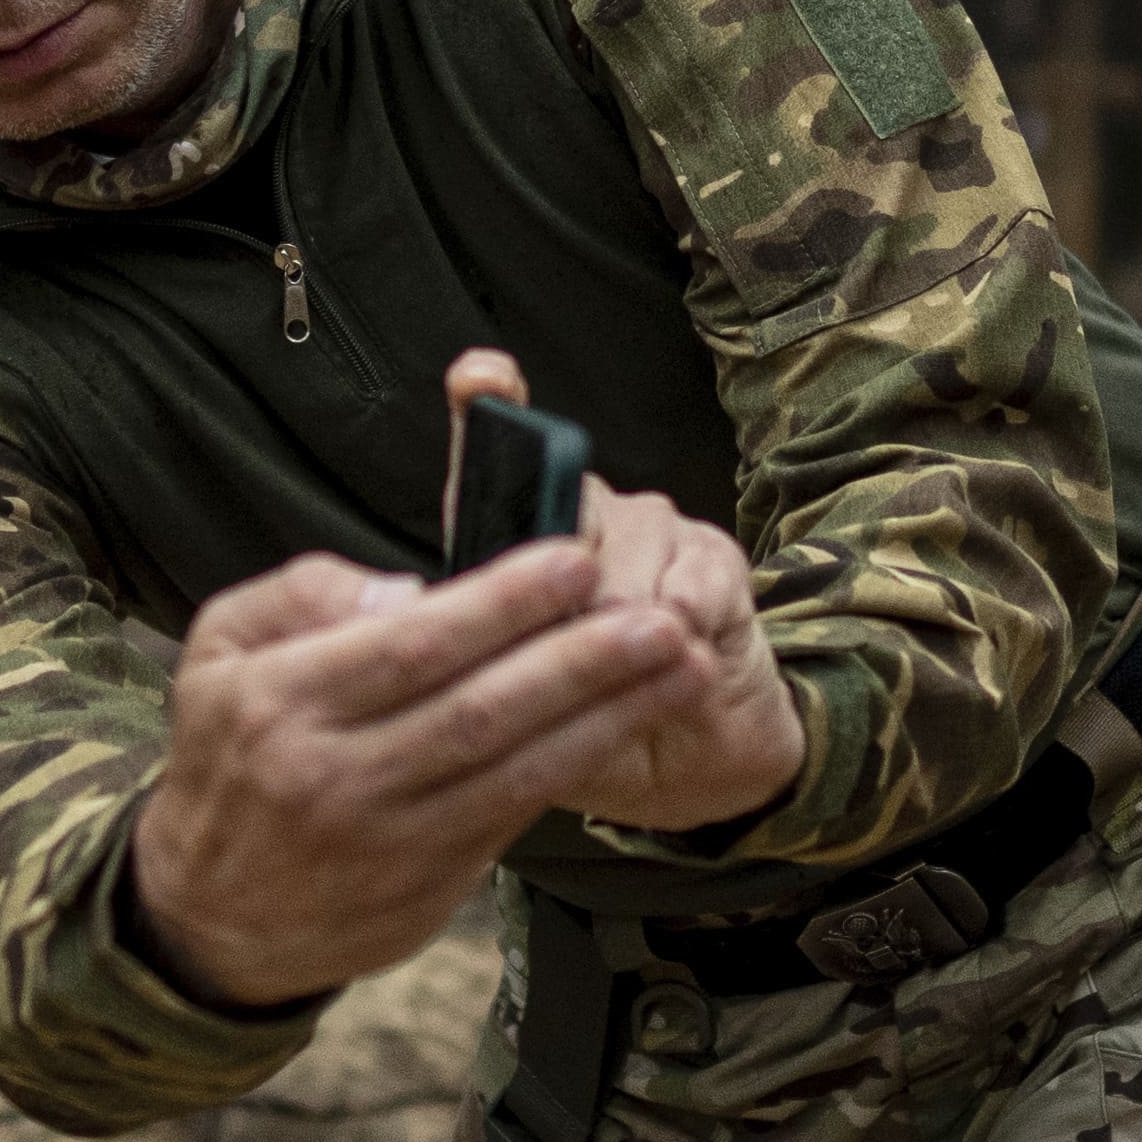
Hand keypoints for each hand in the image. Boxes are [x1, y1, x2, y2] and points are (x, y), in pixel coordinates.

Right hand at [126, 541, 713, 1007]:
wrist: (208, 917)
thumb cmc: (229, 759)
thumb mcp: (219, 653)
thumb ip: (304, 593)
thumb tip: (410, 588)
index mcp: (281, 704)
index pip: (413, 646)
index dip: (503, 603)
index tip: (575, 560)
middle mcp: (335, 776)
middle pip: (479, 711)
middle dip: (582, 661)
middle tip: (661, 618)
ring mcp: (386, 841)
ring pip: (515, 770)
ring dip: (609, 717)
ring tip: (682, 667)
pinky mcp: (428, 887)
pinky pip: (514, 816)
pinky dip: (577, 767)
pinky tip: (631, 725)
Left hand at [439, 349, 802, 836]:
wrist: (689, 764)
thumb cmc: (582, 727)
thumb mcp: (508, 706)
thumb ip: (474, 658)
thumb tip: (429, 621)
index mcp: (519, 540)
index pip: (491, 455)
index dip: (487, 405)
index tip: (481, 377)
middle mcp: (583, 515)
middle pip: (566, 507)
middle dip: (563, 588)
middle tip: (565, 648)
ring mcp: (652, 530)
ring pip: (624, 553)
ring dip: (623, 625)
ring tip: (630, 668)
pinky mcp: (712, 558)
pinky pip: (688, 580)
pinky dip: (681, 628)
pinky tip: (685, 656)